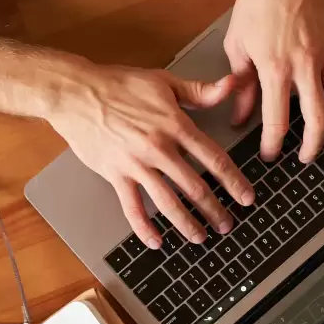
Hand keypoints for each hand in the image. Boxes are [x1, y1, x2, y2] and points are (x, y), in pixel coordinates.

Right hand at [43, 59, 254, 248]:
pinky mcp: (115, 175)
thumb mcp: (164, 81)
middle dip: (215, 209)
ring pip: (168, 202)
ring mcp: (136, 164)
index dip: (233, 180)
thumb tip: (231, 85)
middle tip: (227, 224)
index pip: (213, 158)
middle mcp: (159, 148)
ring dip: (187, 223)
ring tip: (201, 238)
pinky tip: (157, 242)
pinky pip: (132, 207)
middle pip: (195, 186)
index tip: (246, 197)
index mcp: (175, 125)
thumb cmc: (118, 84)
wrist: (77, 93)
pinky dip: (144, 228)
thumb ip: (199, 91)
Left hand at [224, 0, 323, 163]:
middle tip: (304, 157)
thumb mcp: (238, 45)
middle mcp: (305, 66)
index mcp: (275, 68)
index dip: (273, 144)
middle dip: (312, 146)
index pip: (277, 121)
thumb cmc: (256, 0)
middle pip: (317, 120)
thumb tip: (239, 115)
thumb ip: (241, 84)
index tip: (270, 154)